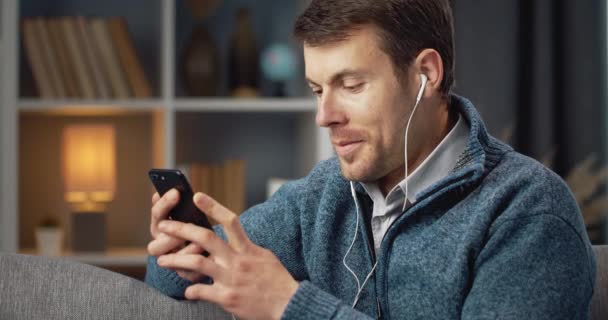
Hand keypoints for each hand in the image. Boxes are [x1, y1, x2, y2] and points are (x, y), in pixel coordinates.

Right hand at [147, 189, 205, 281]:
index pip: (157, 214)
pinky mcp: (185, 272)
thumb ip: (184, 208)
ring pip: (166, 260)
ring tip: (200, 244)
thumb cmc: (200, 230)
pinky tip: (207, 257)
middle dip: (172, 235)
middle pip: (154, 245)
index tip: (176, 193)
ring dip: (184, 250)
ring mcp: (172, 261)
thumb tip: (179, 190)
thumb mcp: (193, 217)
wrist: (215, 254)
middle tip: (187, 225)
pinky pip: (185, 272)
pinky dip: (194, 266)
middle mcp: (163, 245)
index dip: (164, 204)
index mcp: (162, 228)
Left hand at [156, 192, 298, 319]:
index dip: (212, 207)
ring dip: (175, 260)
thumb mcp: (265, 257)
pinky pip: (201, 290)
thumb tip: (236, 240)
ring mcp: (231, 278)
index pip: (230, 220)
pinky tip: (187, 291)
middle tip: (163, 226)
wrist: (289, 304)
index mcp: (247, 248)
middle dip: (181, 229)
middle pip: (205, 237)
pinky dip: (191, 290)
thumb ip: (247, 248)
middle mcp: (237, 260)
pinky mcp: (227, 297)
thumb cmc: (278, 281)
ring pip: (196, 262)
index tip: (196, 196)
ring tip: (161, 260)